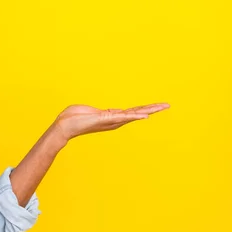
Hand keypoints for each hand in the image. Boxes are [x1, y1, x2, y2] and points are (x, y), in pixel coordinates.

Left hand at [50, 103, 169, 141]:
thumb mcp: (90, 112)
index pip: (131, 112)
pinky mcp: (106, 119)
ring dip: (149, 110)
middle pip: (137, 113)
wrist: (63, 126)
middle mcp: (114, 120)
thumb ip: (101, 113)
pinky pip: (123, 117)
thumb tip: (105, 113)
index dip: (144, 109)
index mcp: (111, 117)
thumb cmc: (72, 118)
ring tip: (162, 107)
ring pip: (134, 114)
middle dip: (153, 109)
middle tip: (168, 105)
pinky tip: (146, 115)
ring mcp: (111, 120)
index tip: (157, 106)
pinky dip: (135, 116)